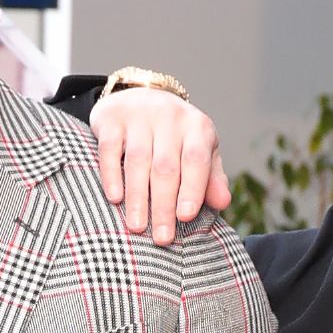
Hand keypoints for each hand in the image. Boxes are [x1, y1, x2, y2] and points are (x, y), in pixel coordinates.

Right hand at [90, 88, 230, 244]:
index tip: (185, 217)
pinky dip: (112, 175)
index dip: (192, 189)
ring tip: (137, 226)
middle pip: (166, 166)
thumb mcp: (199, 150)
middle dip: (163, 205)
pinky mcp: (111, 118)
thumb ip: (210, 178)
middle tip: (161, 237)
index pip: (196, 160)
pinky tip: (115, 199)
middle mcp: (170, 117)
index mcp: (196, 126)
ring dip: (137, 197)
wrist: (140, 95)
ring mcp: (139, 115)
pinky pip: (110, 149)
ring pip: (138, 160)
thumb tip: (223, 203)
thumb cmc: (174, 135)